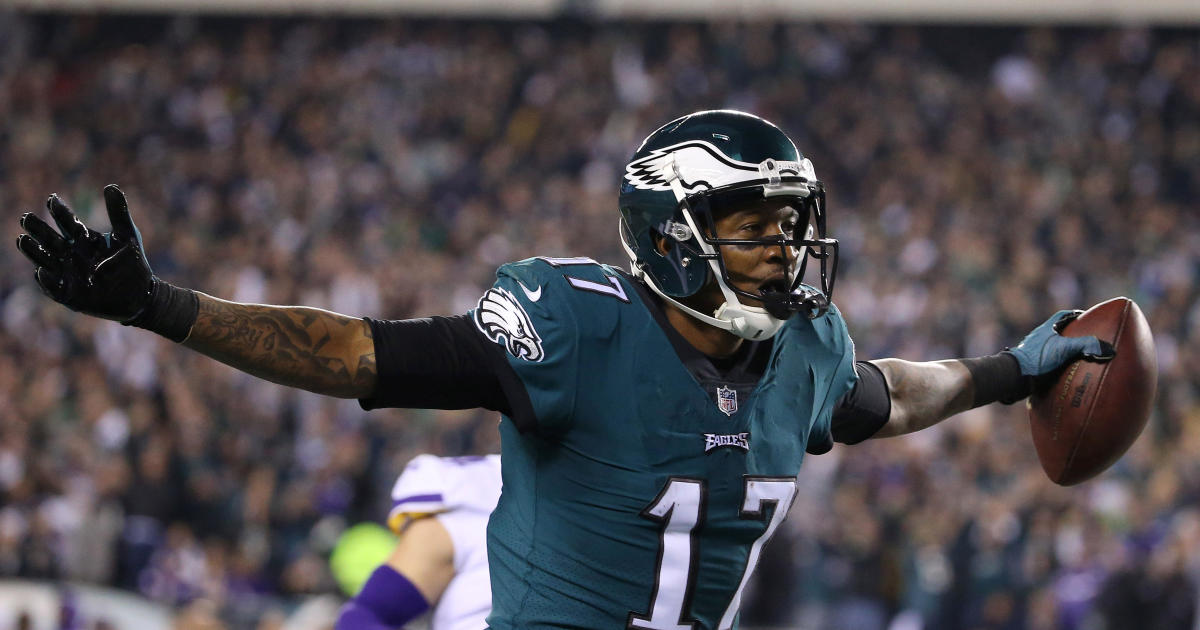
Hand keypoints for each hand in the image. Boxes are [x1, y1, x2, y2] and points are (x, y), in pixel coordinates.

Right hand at [16, 185, 153, 322]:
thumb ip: (118, 212)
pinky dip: (46, 280)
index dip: (59, 211)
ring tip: (22, 239)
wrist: (140, 294)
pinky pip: (53, 287)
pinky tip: (40, 271)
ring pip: (45, 260)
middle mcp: (71, 254)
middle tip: (26, 217)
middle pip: (50, 239)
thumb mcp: (127, 235)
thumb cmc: (132, 262)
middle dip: (37, 229)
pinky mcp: (69, 294)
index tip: (52, 199)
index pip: (67, 222)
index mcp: (83, 239)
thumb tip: (111, 186)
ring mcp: (68, 274)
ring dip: (33, 251)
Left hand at [1006, 309, 1111, 376]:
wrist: (1014, 376)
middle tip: (1089, 339)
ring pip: (1054, 347)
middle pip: (1059, 331)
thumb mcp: (1065, 348)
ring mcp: (1035, 352)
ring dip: (1066, 351)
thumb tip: (1109, 349)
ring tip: (1081, 358)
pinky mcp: (1032, 366)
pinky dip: (1060, 365)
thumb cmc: (1038, 358)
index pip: (1063, 315)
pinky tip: (1068, 373)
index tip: (1089, 319)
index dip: (1077, 315)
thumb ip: (1086, 345)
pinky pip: (1049, 362)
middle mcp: (1039, 338)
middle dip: (1074, 334)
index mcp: (1046, 329)